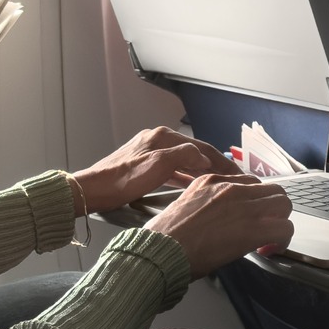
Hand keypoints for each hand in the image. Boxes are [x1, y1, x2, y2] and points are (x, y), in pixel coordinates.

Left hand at [71, 126, 241, 215]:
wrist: (91, 191)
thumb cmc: (123, 181)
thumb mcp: (158, 166)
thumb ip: (185, 157)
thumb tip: (203, 157)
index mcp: (163, 137)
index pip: (201, 146)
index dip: (222, 160)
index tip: (238, 173)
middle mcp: (157, 140)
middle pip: (193, 151)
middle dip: (214, 164)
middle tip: (233, 178)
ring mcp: (149, 152)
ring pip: (183, 160)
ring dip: (201, 170)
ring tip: (218, 181)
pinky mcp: (142, 165)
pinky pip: (172, 168)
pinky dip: (186, 174)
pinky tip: (192, 183)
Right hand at [144, 174, 293, 279]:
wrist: (161, 251)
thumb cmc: (166, 237)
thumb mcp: (185, 205)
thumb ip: (208, 203)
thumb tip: (222, 217)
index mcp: (212, 180)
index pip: (250, 183)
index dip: (255, 202)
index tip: (251, 216)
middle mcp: (230, 188)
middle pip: (273, 190)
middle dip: (274, 209)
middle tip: (266, 227)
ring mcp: (243, 206)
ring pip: (283, 204)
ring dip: (280, 222)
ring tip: (269, 239)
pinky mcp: (252, 228)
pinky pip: (283, 228)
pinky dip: (282, 241)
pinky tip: (269, 250)